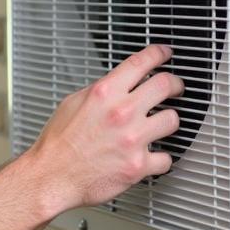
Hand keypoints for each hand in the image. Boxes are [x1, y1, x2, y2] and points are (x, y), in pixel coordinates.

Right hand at [27, 44, 182, 216]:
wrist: (53, 175)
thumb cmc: (59, 142)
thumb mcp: (73, 102)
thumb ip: (100, 91)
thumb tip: (116, 84)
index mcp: (104, 92)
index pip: (140, 63)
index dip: (158, 54)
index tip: (164, 54)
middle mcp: (121, 112)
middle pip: (165, 85)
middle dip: (175, 84)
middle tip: (175, 87)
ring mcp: (133, 139)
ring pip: (172, 120)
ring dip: (168, 120)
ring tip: (160, 124)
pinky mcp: (138, 165)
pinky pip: (166, 158)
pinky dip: (160, 158)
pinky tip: (152, 155)